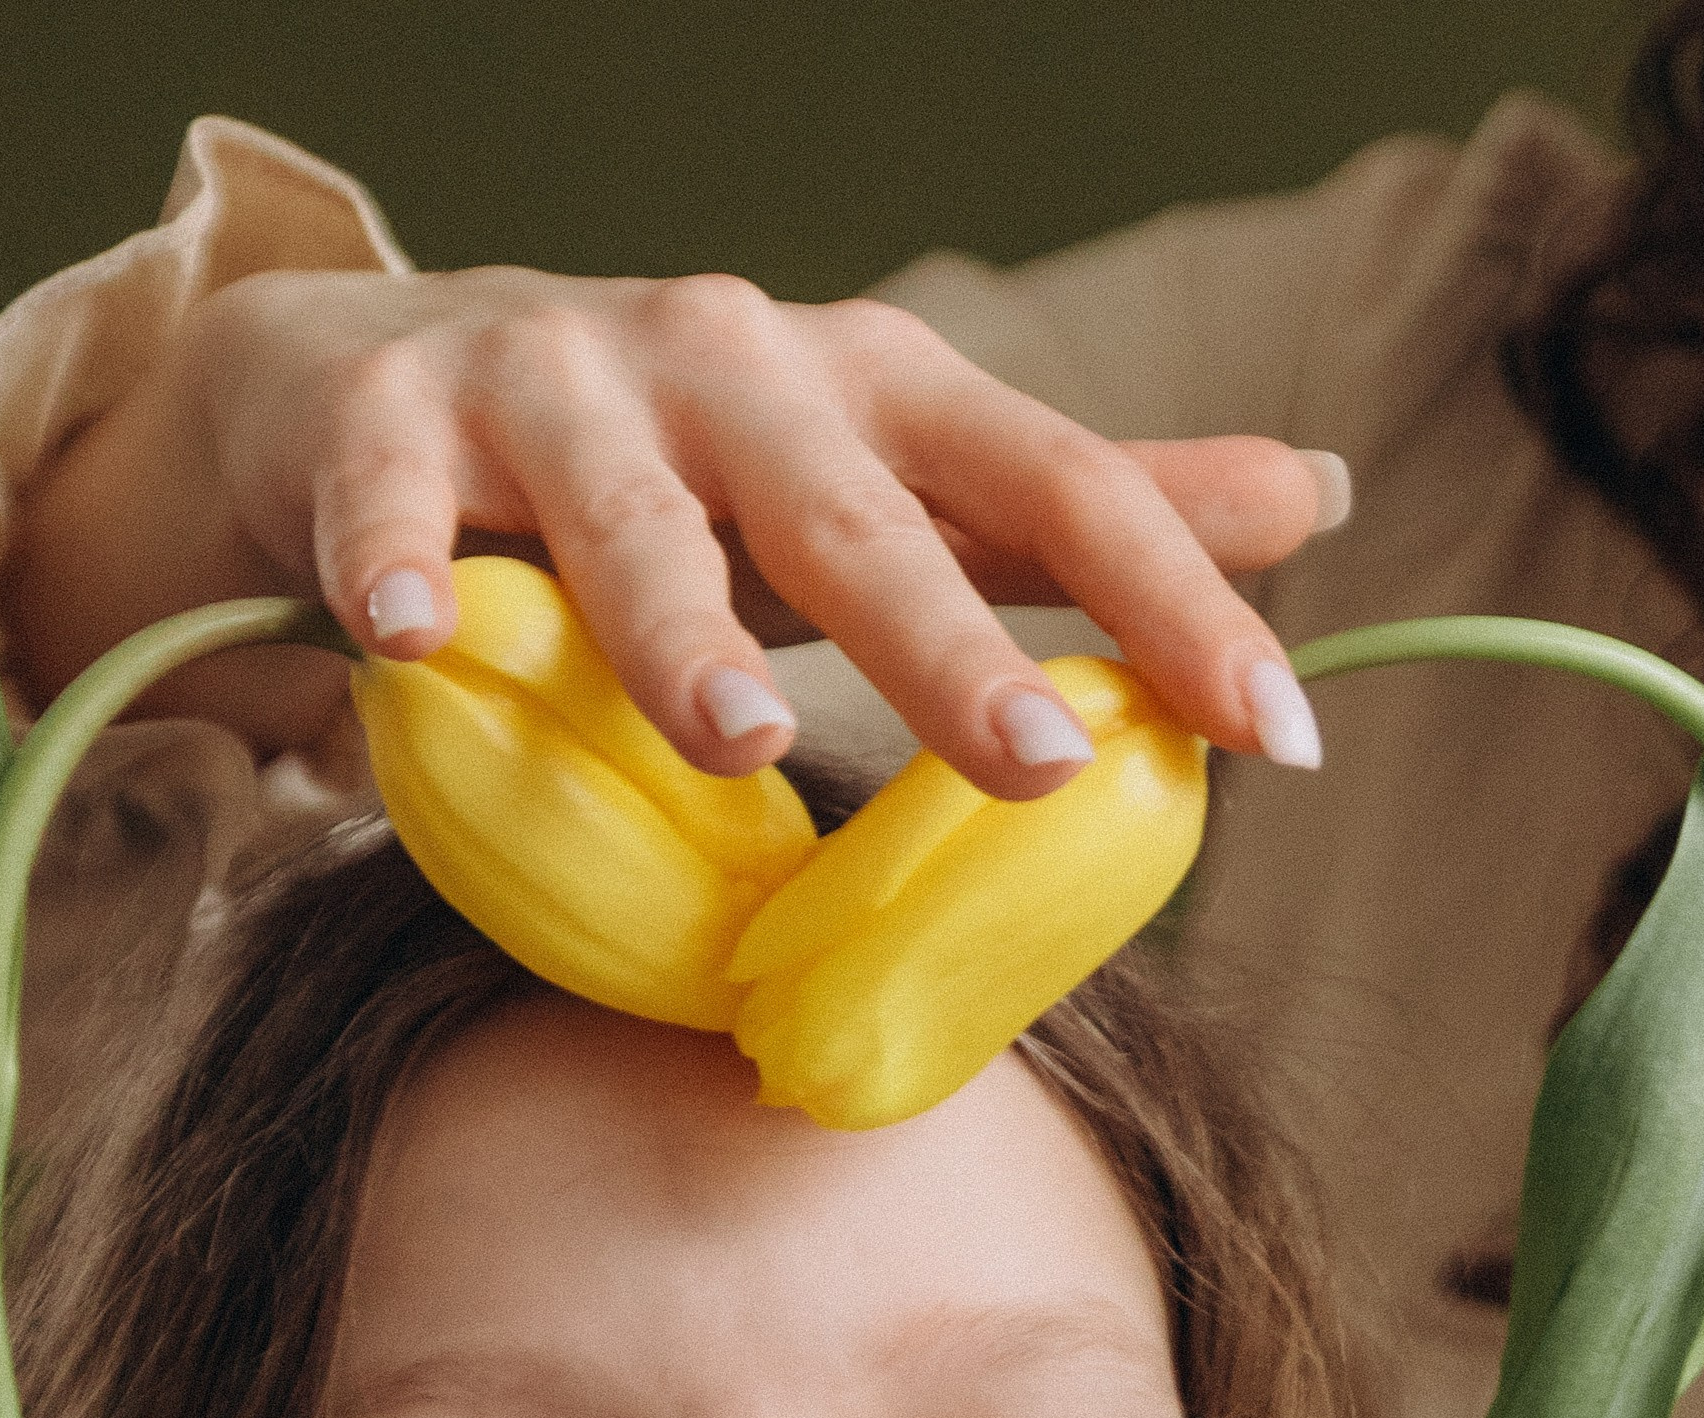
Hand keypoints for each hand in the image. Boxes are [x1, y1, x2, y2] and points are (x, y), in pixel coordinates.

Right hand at [8, 258, 1336, 792]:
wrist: (393, 377)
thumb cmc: (685, 465)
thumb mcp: (889, 473)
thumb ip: (1075, 510)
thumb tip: (1312, 498)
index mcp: (872, 396)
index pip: (1052, 490)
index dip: (1172, 601)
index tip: (1280, 730)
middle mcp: (731, 370)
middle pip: (856, 516)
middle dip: (945, 640)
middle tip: (1032, 760)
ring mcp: (557, 388)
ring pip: (630, 518)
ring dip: (679, 627)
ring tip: (731, 737)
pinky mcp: (391, 422)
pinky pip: (392, 505)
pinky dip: (395, 566)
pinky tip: (401, 638)